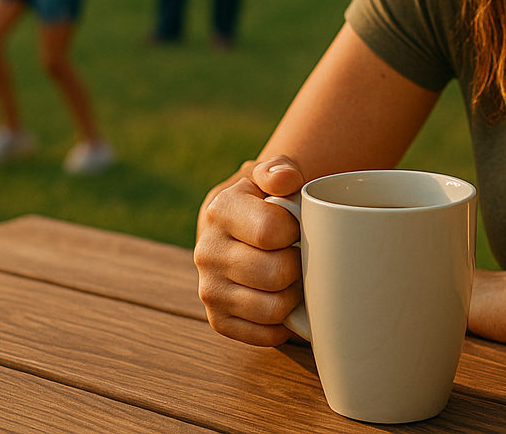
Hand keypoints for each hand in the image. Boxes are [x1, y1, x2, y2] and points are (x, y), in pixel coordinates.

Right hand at [193, 155, 306, 345]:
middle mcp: (207, 252)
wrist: (237, 229)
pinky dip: (282, 323)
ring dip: (293, 296)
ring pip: (273, 309)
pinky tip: (281, 301)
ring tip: (292, 277)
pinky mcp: (218, 320)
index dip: (296, 231)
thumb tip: (286, 179)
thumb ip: (279, 170)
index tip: (297, 226)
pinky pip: (263, 335)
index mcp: (220, 211)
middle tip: (298, 255)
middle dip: (298, 266)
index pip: (270, 231)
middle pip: (275, 274)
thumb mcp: (270, 175)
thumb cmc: (264, 200)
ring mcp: (210, 289)